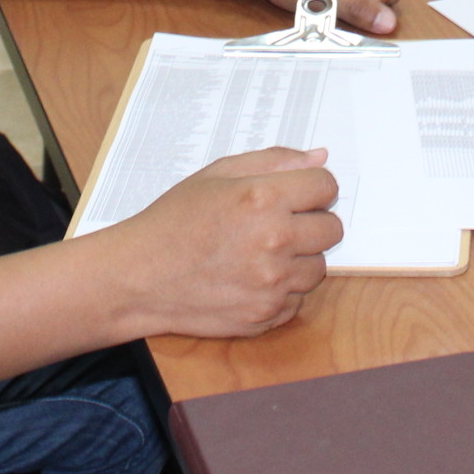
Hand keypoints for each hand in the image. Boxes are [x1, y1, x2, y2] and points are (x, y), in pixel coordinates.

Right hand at [107, 146, 342, 337]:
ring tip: (260, 252)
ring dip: (299, 259)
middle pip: (332, 228)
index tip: (296, 194)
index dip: (312, 188)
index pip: (327, 186)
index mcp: (263, 198)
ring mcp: (272, 284)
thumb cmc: (174, 221)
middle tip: (278, 224)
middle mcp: (274, 241)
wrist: (140, 277)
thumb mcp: (218, 175)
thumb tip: (320, 157)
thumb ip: (275, 161)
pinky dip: (282, 290)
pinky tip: (251, 278)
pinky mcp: (266, 315)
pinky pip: (298, 299)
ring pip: (319, 267)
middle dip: (311, 222)